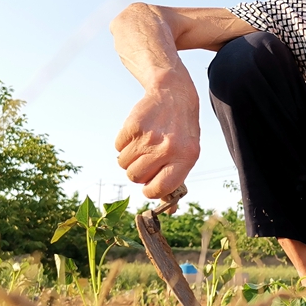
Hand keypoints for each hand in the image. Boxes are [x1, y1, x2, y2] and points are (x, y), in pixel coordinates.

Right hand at [115, 80, 199, 200]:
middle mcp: (167, 148)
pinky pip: (118, 147)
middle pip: (136, 177)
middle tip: (146, 161)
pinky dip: (123, 145)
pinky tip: (137, 135)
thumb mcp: (188, 154)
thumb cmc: (182, 131)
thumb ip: (177, 180)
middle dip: (138, 173)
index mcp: (185, 158)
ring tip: (142, 147)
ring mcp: (149, 136)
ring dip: (129, 160)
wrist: (174, 94)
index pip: (159, 188)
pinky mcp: (133, 125)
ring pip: (124, 164)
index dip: (150, 191)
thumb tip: (169, 210)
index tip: (149, 186)